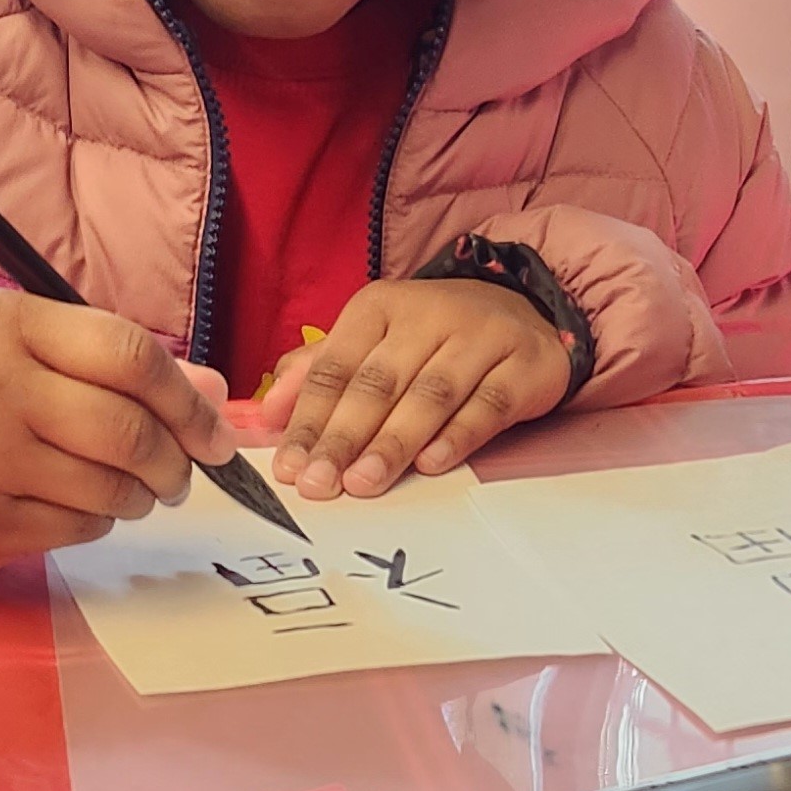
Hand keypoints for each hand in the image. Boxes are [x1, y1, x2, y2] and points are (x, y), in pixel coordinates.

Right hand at [0, 291, 234, 583]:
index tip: (216, 431)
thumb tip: (215, 394)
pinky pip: (74, 531)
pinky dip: (94, 522)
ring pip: (108, 488)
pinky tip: (74, 507)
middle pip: (128, 429)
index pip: (128, 354)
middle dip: (174, 459)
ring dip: (137, 494)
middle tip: (180, 472)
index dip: (187, 399)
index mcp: (3, 323)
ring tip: (129, 488)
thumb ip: (110, 361)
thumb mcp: (10, 347)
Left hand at [260, 278, 569, 500]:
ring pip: (430, 394)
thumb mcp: (374, 341)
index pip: (335, 365)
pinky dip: (458, 436)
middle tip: (318, 484)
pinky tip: (431, 465)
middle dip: (343, 437)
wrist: (524, 313)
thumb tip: (266, 414)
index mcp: (381, 306)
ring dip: (393, 442)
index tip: (289, 467)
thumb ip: (319, 372)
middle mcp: (429, 315)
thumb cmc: (433, 338)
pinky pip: (487, 404)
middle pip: (378, 382)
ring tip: (363, 483)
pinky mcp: (524, 365)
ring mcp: (481, 337)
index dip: (308, 417)